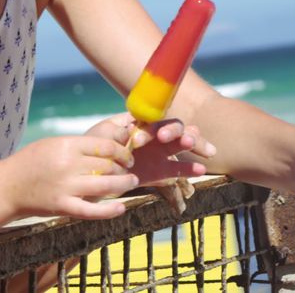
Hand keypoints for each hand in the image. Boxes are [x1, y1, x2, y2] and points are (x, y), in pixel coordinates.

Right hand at [4, 135, 138, 218]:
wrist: (7, 186)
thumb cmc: (32, 162)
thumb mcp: (54, 143)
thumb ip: (80, 145)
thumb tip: (112, 145)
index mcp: (67, 145)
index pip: (106, 146)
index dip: (122, 150)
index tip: (127, 155)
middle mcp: (68, 165)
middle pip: (108, 164)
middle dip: (124, 167)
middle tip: (129, 169)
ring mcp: (65, 187)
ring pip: (106, 185)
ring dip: (124, 184)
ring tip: (131, 181)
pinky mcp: (62, 207)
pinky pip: (91, 211)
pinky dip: (109, 210)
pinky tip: (121, 207)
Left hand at [85, 112, 213, 184]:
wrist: (92, 174)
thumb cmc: (95, 149)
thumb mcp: (100, 138)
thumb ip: (114, 133)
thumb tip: (128, 131)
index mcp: (141, 123)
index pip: (154, 120)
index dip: (152, 129)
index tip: (137, 142)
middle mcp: (155, 134)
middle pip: (177, 127)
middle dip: (180, 133)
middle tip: (184, 141)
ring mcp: (161, 152)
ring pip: (184, 142)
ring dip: (193, 143)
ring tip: (203, 151)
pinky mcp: (162, 171)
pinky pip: (180, 169)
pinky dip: (191, 169)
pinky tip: (201, 170)